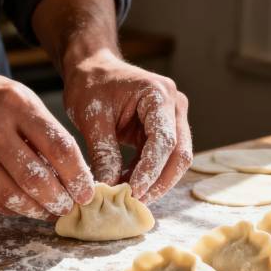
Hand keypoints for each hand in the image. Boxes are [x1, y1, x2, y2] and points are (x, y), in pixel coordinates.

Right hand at [0, 65, 93, 218]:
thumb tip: (72, 174)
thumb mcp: (16, 96)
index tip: (87, 192)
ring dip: (36, 210)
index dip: (78, 176)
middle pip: (35, 177)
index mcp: (14, 103)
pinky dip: (11, 208)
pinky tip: (23, 208)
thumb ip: (41, 130)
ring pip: (11, 195)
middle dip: (59, 200)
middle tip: (69, 208)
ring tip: (49, 212)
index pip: (59, 147)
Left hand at [63, 49, 191, 203]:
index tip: (133, 192)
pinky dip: (148, 175)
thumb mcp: (91, 117)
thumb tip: (108, 188)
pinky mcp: (166, 131)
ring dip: (155, 182)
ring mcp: (174, 119)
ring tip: (128, 196)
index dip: (151, 171)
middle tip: (134, 202)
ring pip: (176, 161)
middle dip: (159, 182)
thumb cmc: (91, 85)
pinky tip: (127, 184)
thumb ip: (103, 152)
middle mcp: (175, 106)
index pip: (164, 141)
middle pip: (180, 155)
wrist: (93, 68)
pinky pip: (163, 160)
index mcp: (159, 95)